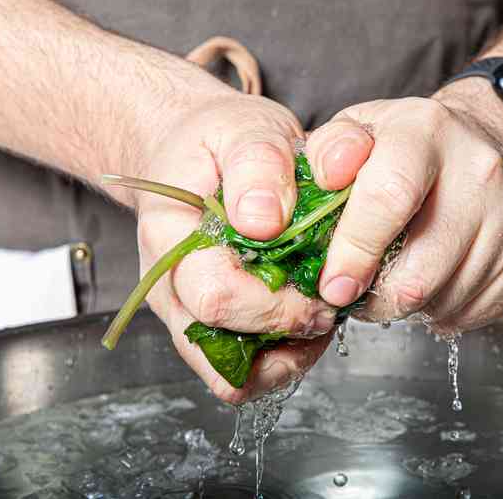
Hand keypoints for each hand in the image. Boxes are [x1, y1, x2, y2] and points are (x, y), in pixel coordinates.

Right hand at [128, 92, 337, 403]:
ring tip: (321, 314)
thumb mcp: (243, 128)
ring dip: (285, 355)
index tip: (322, 284)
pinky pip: (242, 371)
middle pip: (220, 346)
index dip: (276, 303)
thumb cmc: (218, 139)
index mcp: (170, 240)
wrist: (195, 149)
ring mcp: (188, 311)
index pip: (216, 297)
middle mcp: (171, 287)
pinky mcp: (212, 324)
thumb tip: (263, 220)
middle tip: (331, 301)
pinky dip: (280, 357)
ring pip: (230, 374)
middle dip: (288, 331)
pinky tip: (308, 322)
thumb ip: (257, 163)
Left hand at [302, 83, 502, 331]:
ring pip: (445, 300)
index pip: (390, 197)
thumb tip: (315, 186)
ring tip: (397, 277)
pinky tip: (434, 281)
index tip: (333, 286)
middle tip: (357, 292)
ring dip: (409, 306)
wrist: (492, 142)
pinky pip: (474, 312)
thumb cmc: (412, 144)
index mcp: (427, 132)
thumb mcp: (362, 128)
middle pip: (421, 269)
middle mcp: (480, 171)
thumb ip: (328, 152)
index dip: (355, 251)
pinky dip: (444, 311)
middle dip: (376, 298)